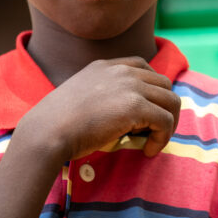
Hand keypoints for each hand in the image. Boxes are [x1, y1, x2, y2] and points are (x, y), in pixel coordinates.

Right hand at [15, 56, 180, 161]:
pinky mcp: (136, 106)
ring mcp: (131, 86)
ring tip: (153, 142)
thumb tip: (123, 115)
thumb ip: (103, 94)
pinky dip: (163, 138)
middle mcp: (122, 71)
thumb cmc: (57, 123)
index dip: (151, 89)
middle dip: (164, 107)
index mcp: (107, 65)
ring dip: (168, 124)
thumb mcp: (81, 95)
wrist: (46, 132)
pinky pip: (166, 121)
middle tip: (152, 131)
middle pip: (164, 84)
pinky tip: (148, 151)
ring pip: (171, 101)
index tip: (146, 110)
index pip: (143, 67)